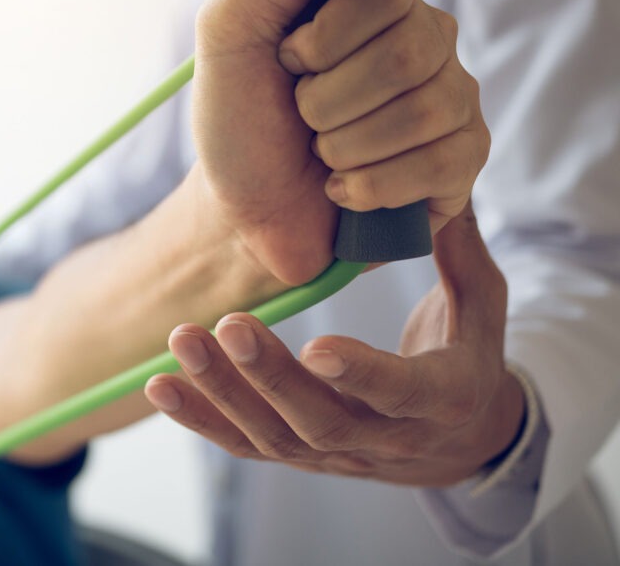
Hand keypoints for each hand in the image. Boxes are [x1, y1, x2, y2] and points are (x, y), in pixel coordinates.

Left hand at [145, 202, 524, 485]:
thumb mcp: (485, 310)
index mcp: (440, 398)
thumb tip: (448, 192)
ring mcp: (336, 452)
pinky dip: (201, 419)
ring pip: (274, 436)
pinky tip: (162, 386)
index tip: (318, 344)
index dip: (361, 374)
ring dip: (222, 394)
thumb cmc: (471, 358)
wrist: (458, 439)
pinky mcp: (300, 454)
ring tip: (179, 344)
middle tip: (228, 324)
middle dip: (269, 376)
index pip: (400, 393)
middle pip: (320, 419)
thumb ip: (464, 256)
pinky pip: (246, 444)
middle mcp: (384, 437)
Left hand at [192, 0, 487, 285]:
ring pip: (427, 112)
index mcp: (375, 1)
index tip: (286, 64)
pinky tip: (344, 190)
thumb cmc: (239, 122)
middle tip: (302, 119)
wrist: (241, 213)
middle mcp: (425, 41)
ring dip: (345, 148)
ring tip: (322, 155)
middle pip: (408, 55)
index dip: (323, 42)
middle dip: (327, 102)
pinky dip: (372, 187)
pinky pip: (443, 163)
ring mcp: (452, 100)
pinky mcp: (462, 160)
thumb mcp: (230, 27)